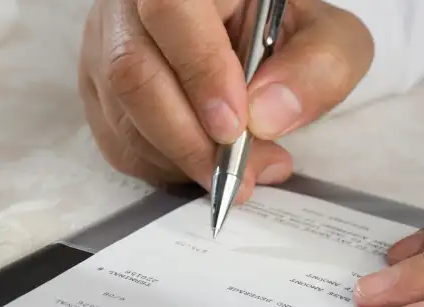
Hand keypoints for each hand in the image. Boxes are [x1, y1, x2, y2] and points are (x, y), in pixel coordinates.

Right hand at [78, 0, 373, 198]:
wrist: (244, 39)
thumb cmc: (281, 33)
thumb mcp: (325, 39)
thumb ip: (317, 68)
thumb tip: (265, 118)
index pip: (170, 10)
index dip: (199, 72)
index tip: (236, 127)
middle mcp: (128, 5)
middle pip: (132, 73)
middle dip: (188, 139)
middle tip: (237, 173)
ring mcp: (104, 47)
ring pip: (122, 116)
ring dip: (181, 159)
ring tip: (236, 170)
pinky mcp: (97, 91)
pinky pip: (118, 143)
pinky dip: (164, 167)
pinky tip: (202, 161)